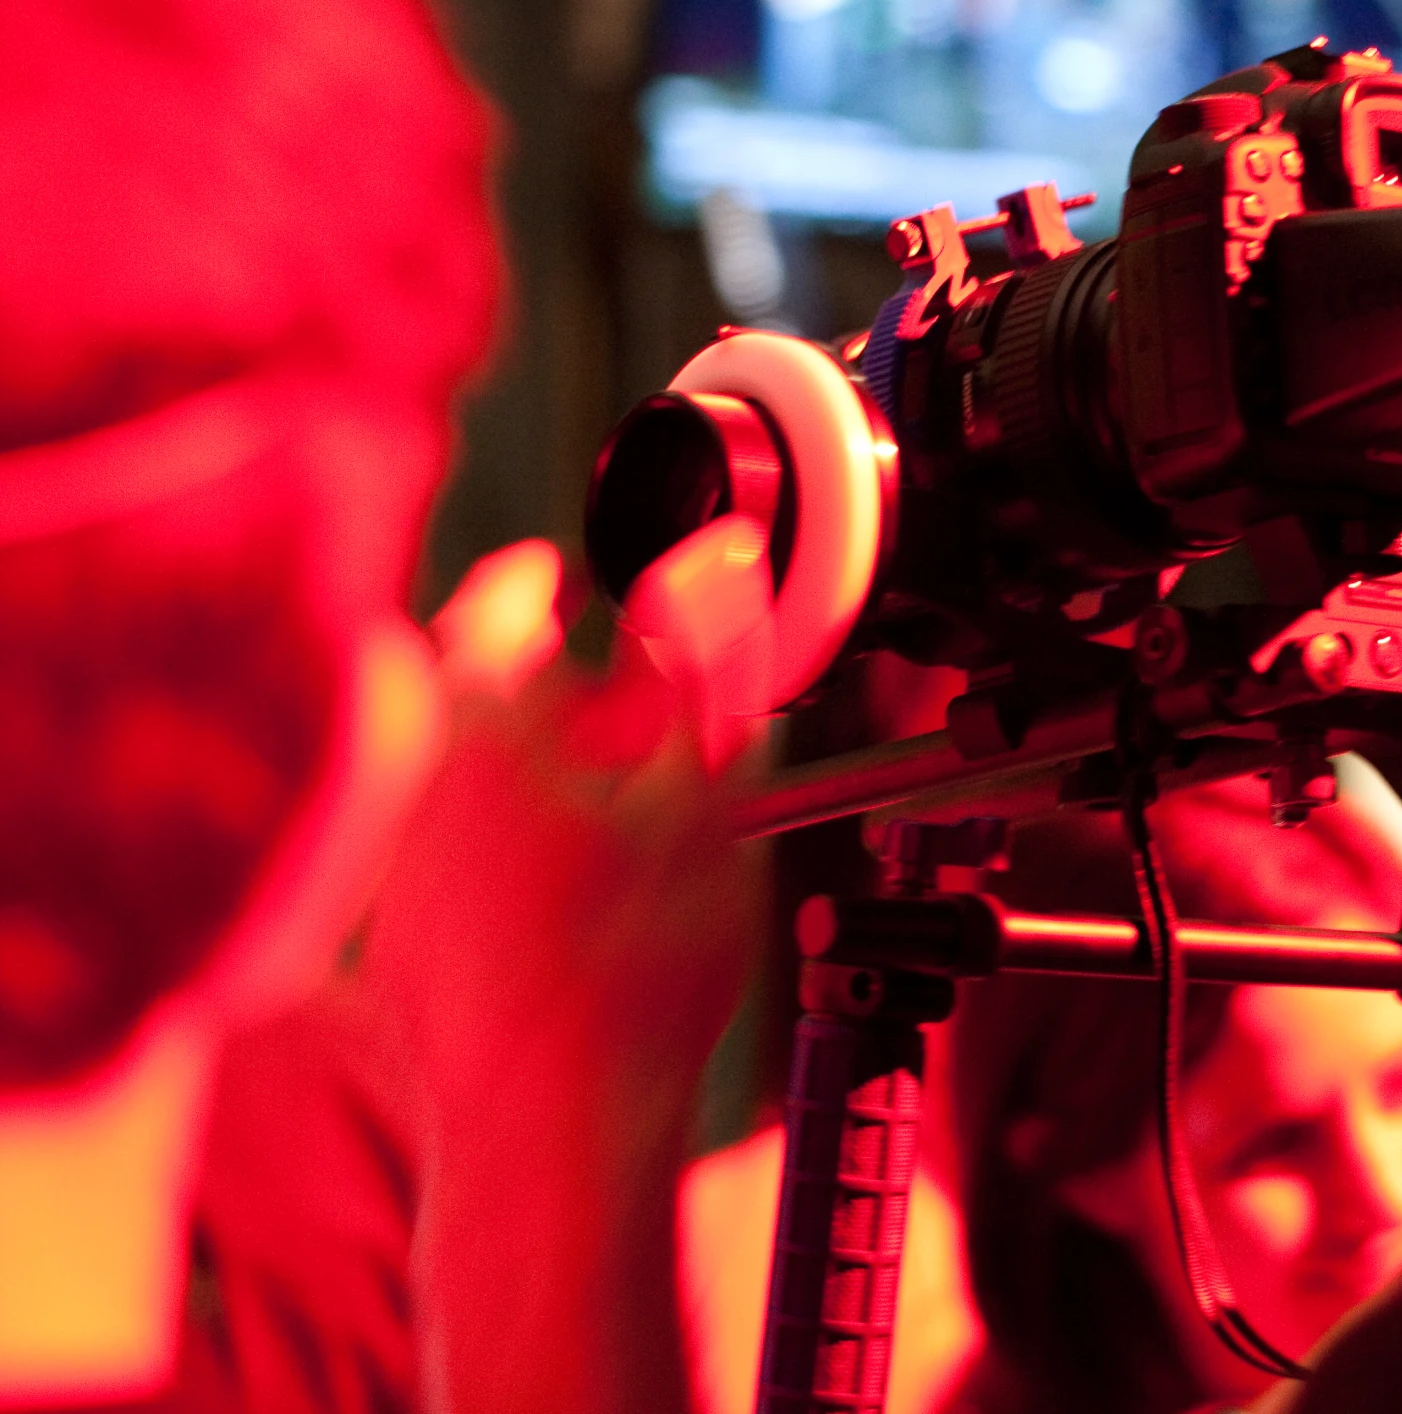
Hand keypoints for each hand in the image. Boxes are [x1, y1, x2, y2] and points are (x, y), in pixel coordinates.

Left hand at [365, 544, 768, 1413]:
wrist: (552, 1139)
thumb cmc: (632, 976)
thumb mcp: (701, 799)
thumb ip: (706, 667)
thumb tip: (712, 559)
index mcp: (481, 731)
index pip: (490, 609)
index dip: (527, 583)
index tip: (546, 575)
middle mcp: (411, 793)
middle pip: (462, 701)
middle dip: (528, 686)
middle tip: (604, 706)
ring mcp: (392, 877)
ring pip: (451, 787)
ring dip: (514, 774)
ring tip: (598, 810)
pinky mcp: (392, 953)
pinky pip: (441, 868)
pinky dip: (493, 856)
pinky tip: (559, 903)